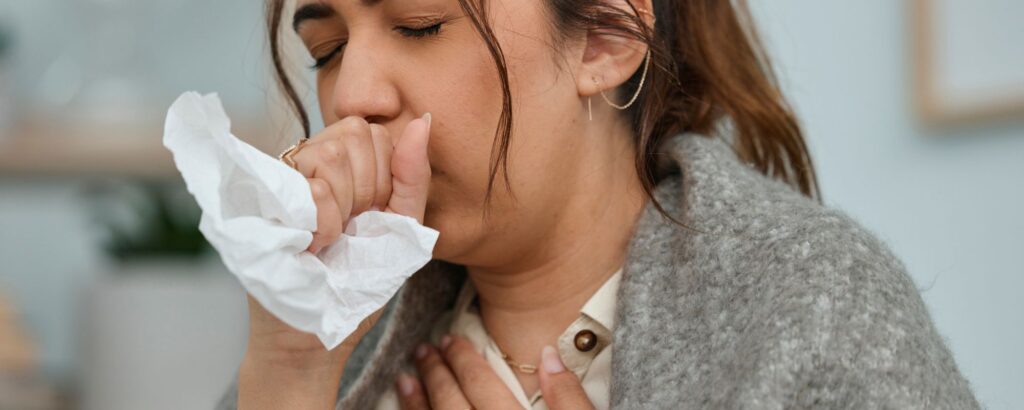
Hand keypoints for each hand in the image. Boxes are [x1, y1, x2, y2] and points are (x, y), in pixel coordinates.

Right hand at [238, 114, 431, 408]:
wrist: (313, 334)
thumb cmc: (356, 284)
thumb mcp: (400, 228)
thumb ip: (412, 176)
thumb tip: (423, 120)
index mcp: (341, 165)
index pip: (372, 130)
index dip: (382, 176)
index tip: (370, 216)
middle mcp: (305, 160)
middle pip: (353, 133)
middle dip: (366, 189)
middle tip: (349, 229)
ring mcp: (279, 175)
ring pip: (329, 154)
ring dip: (342, 207)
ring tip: (329, 239)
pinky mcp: (260, 196)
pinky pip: (307, 183)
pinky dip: (323, 221)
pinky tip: (314, 245)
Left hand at [396, 335, 595, 409]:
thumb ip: (570, 398)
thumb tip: (548, 354)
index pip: (482, 386)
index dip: (463, 360)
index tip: (449, 339)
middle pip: (452, 404)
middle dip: (437, 373)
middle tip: (424, 349)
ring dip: (417, 401)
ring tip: (406, 378)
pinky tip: (407, 405)